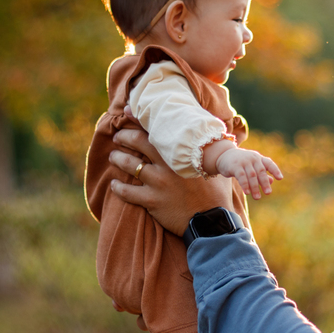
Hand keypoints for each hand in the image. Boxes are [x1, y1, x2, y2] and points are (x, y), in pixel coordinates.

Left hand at [110, 126, 233, 235]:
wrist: (211, 221)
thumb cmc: (216, 193)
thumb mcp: (217, 166)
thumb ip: (211, 149)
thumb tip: (220, 134)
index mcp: (181, 153)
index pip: (157, 129)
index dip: (139, 119)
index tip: (126, 111)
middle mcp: (167, 165)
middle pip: (137, 143)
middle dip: (123, 137)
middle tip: (118, 137)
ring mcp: (158, 183)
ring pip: (130, 165)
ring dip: (118, 159)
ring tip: (114, 157)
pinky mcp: (152, 201)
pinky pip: (128, 192)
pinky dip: (118, 188)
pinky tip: (114, 185)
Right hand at [215, 147, 282, 199]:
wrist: (224, 155)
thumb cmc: (241, 162)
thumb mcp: (252, 166)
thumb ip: (262, 173)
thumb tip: (272, 181)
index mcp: (259, 158)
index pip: (269, 163)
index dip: (275, 170)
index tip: (280, 178)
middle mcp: (252, 158)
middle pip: (260, 171)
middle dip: (264, 183)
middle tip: (268, 193)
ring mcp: (244, 161)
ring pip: (251, 175)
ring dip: (255, 187)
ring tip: (257, 197)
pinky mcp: (235, 166)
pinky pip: (241, 176)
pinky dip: (245, 185)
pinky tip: (247, 192)